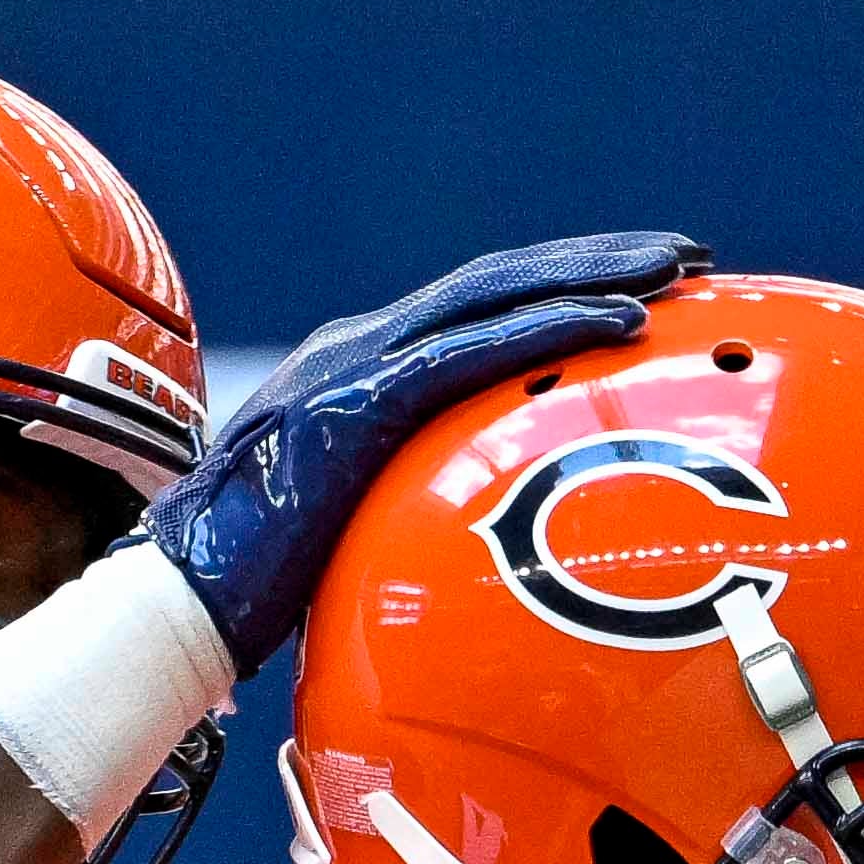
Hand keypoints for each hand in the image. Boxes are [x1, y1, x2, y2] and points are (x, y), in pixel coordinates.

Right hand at [140, 232, 700, 668]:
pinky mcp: (355, 406)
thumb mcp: (357, 527)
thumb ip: (412, 502)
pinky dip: (551, 330)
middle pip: (498, 282)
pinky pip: (473, 353)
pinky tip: (619, 324)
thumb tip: (468, 542)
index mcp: (357, 370)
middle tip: (684, 256)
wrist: (179, 606)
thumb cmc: (260, 588)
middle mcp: (356, 348)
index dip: (559, 288)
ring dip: (592, 276)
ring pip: (494, 296)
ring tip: (674, 273)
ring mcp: (352, 367)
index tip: (638, 286)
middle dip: (595, 260)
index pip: (476, 309)